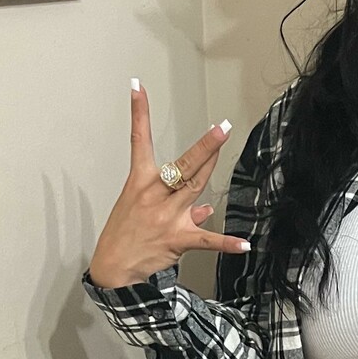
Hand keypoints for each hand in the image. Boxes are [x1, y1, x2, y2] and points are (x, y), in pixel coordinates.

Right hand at [87, 80, 250, 288]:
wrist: (113, 270)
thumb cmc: (125, 236)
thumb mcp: (140, 210)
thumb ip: (177, 205)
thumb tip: (205, 208)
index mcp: (140, 183)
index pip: (139, 141)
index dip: (139, 113)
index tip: (138, 88)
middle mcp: (154, 196)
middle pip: (182, 165)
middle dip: (202, 145)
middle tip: (221, 127)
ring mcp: (167, 217)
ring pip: (195, 187)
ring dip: (211, 166)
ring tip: (224, 143)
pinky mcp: (177, 239)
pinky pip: (207, 240)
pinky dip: (226, 243)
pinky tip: (243, 244)